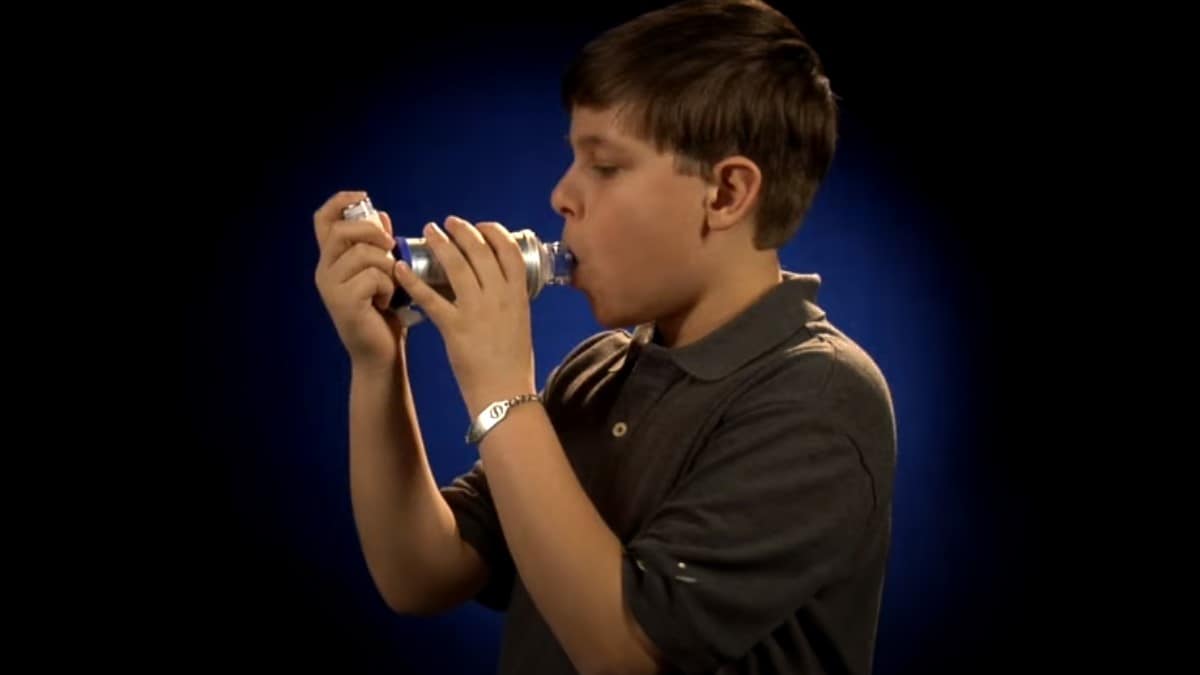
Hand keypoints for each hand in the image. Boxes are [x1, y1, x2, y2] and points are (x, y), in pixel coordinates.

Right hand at [313, 191, 405, 371]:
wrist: (381, 354)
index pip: (323, 220)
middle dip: (372, 232)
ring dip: (387, 266)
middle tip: (391, 246)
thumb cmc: (384, 314)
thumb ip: (377, 246)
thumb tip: (381, 215)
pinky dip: (389, 286)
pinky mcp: (344, 303)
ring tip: (392, 285)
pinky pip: (372, 277)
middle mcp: (324, 271)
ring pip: (363, 254)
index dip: (340, 201)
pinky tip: (387, 302)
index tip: (364, 196)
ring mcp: (331, 288)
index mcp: (332, 260)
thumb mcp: (382, 273)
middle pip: (342, 231)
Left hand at [392, 216, 535, 415]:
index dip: (495, 232)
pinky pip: (431, 298)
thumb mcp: (520, 323)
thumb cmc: (513, 364)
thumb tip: (498, 284)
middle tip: (448, 222)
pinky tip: (401, 268)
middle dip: (462, 231)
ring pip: (456, 266)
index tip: (481, 225)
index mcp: (519, 296)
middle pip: (480, 251)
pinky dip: (413, 280)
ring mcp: (477, 311)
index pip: (510, 251)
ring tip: (428, 231)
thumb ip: (510, 301)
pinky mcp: (455, 328)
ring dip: (439, 244)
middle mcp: (500, 297)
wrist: (506, 394)